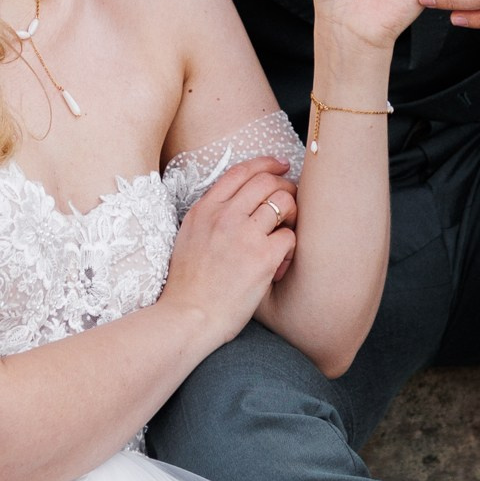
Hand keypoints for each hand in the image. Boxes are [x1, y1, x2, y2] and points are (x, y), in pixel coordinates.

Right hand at [160, 159, 297, 344]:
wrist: (189, 316)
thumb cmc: (188, 286)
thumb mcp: (188, 239)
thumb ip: (209, 217)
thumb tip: (236, 203)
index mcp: (204, 210)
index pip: (241, 172)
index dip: (266, 164)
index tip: (280, 166)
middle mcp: (224, 216)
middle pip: (267, 181)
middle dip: (285, 186)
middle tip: (291, 200)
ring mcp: (244, 234)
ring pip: (283, 202)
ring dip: (291, 216)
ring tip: (285, 234)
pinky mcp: (263, 256)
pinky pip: (290, 236)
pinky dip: (290, 249)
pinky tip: (280, 263)